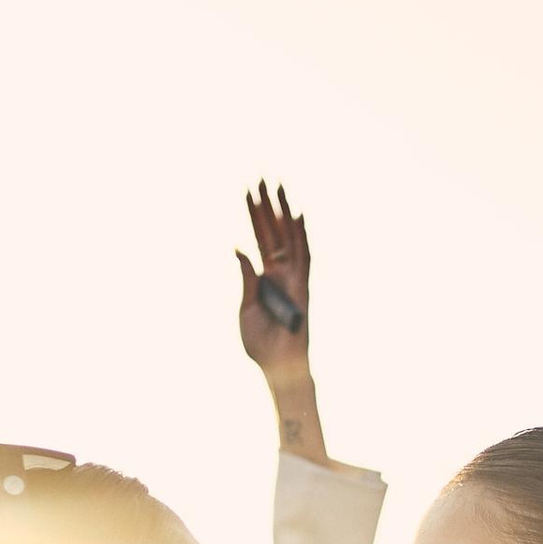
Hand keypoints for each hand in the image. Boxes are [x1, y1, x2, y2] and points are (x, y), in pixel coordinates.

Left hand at [235, 184, 309, 372]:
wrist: (277, 364)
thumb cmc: (260, 342)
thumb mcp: (245, 307)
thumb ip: (246, 278)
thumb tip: (238, 248)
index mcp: (264, 277)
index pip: (258, 239)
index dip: (254, 216)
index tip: (248, 192)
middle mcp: (280, 272)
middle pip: (273, 232)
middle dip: (267, 206)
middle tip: (261, 179)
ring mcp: (293, 277)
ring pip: (289, 237)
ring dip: (283, 212)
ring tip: (277, 186)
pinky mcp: (303, 286)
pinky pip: (304, 257)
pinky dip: (302, 236)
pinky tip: (297, 215)